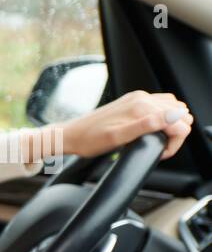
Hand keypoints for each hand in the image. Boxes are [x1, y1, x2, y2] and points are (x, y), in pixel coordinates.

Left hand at [61, 91, 192, 160]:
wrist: (71, 135)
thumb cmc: (90, 140)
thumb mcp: (118, 138)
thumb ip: (147, 126)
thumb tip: (173, 117)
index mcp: (141, 107)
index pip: (179, 121)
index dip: (174, 141)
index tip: (160, 153)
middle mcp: (142, 98)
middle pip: (180, 113)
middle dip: (176, 133)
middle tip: (158, 148)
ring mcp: (138, 98)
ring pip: (173, 108)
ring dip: (171, 125)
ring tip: (155, 140)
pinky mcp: (133, 101)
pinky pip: (160, 105)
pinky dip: (164, 118)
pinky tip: (151, 130)